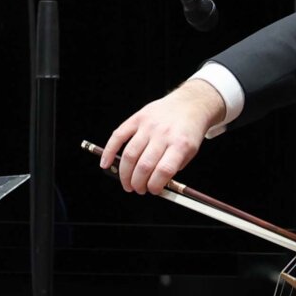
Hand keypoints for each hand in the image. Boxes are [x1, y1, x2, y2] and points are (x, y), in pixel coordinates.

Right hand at [99, 78, 227, 193]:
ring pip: (130, 154)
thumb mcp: (190, 152)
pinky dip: (109, 151)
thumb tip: (152, 184)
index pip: (163, 170)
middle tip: (138, 189)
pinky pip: (118, 136)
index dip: (155, 185)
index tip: (153, 190)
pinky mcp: (137, 118)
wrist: (189, 104)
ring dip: (125, 174)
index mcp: (180, 144)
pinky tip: (106, 163)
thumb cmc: (188, 131)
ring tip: (127, 183)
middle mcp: (163, 134)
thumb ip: (173, 168)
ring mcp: (149, 126)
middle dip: (138, 183)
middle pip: (144, 165)